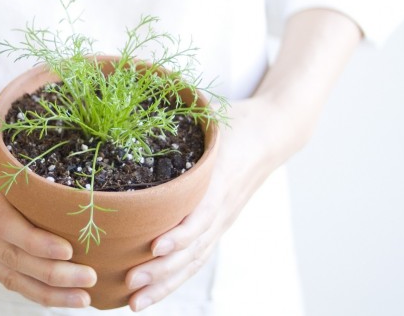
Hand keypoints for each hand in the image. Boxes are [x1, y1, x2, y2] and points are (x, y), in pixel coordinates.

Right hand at [0, 119, 97, 307]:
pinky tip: (56, 295)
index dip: (38, 242)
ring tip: (81, 298)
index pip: (6, 225)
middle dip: (53, 275)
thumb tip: (75, 146)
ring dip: (46, 292)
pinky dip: (29, 288)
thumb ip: (22, 150)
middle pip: (12, 258)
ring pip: (7, 275)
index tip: (69, 250)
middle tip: (90, 279)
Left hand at [124, 97, 292, 311]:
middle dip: (161, 269)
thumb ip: (179, 115)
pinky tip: (151, 293)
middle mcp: (221, 207)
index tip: (154, 246)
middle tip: (129, 282)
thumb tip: (130, 107)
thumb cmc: (235, 122)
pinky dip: (175, 278)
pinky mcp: (219, 225)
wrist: (273, 132)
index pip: (201, 214)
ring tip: (134, 301)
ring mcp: (222, 220)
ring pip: (194, 260)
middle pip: (193, 247)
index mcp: (219, 179)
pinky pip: (198, 258)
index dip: (179, 233)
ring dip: (165, 283)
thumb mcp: (210, 115)